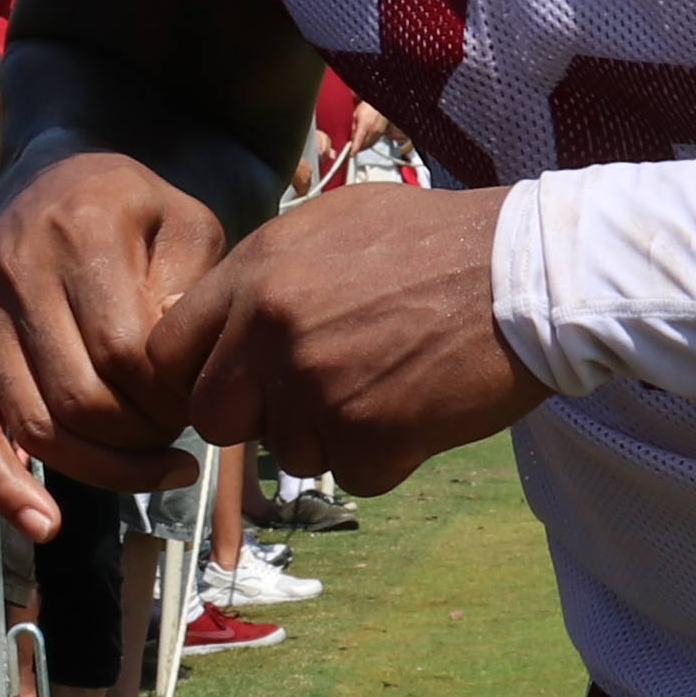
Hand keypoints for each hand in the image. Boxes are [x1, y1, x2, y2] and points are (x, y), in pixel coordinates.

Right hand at [0, 148, 227, 534]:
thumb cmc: (136, 208)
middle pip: (80, 398)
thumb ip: (190, 292)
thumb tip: (177, 373)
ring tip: (154, 466)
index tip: (205, 404)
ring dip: (100, 466)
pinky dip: (3, 485)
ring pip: (35, 425)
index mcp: (80, 235)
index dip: (170, 398)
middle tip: (183, 438)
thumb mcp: (186, 223)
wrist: (55, 173)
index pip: (124, 352)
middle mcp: (18, 274)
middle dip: (141, 437)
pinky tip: (45, 524)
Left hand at [145, 176, 541, 494]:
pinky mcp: (368, 438)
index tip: (228, 384)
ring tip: (387, 382)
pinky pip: (352, 473)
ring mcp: (317, 389)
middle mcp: (272, 332)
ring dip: (330, 434)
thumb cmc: (436, 240)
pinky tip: (419, 407)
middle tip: (309, 396)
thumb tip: (219, 322)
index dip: (193, 377)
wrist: (528, 272)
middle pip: (213, 417)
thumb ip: (264, 273)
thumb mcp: (331, 223)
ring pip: (288, 452)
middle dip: (253, 417)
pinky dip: (386, 455)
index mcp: (256, 274)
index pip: (167, 352)